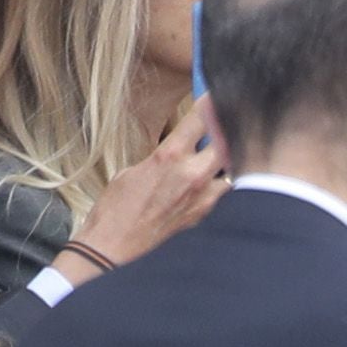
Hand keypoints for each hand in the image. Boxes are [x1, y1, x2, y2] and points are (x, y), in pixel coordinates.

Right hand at [67, 103, 233, 278]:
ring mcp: (203, 200)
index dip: (213, 102)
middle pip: (228, 141)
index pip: (202, 118)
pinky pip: (224, 198)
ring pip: (234, 172)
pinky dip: (223, 190)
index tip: (219, 96)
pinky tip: (213, 190)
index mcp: (169, 156)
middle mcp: (192, 175)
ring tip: (220, 163)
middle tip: (230, 124)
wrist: (112, 250)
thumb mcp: (132, 172)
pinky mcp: (206, 220)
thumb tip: (179, 153)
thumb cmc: (115, 211)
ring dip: (229, 164)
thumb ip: (162, 158)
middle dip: (229, 131)